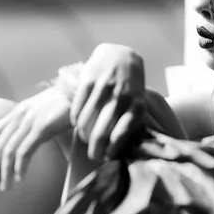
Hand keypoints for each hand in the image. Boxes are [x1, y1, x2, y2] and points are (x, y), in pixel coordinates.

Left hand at [0, 87, 70, 190]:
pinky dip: (20, 167)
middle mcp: (20, 115)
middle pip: (0, 146)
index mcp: (18, 112)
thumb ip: (32, 124)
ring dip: (6, 172)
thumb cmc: (66, 104)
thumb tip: (27, 141)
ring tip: (6, 187)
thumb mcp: (42, 112)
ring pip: (10, 151)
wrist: (81, 93)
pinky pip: (25, 151)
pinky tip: (20, 178)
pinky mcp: (42, 127)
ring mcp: (30, 121)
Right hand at [70, 44, 145, 161]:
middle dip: (95, 149)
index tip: (106, 157)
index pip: (122, 134)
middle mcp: (122, 96)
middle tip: (92, 155)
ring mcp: (105, 87)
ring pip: (87, 121)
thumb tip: (120, 151)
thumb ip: (130, 122)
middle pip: (102, 132)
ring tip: (84, 138)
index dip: (112, 149)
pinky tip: (77, 123)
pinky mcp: (89, 80)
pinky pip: (78, 107)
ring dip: (83, 135)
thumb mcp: (138, 103)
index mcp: (137, 105)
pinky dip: (76, 119)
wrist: (121, 56)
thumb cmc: (130, 88)